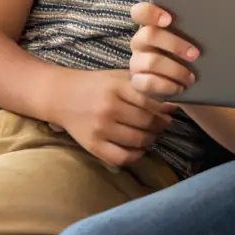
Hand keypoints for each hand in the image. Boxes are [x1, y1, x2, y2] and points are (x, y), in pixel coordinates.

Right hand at [50, 68, 175, 166]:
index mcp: (117, 87)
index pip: (151, 101)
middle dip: (161, 124)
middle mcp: (109, 108)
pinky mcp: (93, 146)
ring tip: (151, 133)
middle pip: (148, 122)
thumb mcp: (118, 77)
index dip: (165, 108)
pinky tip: (138, 147)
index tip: (169, 110)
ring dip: (151, 139)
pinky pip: (122, 157)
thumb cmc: (96, 84)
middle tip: (163, 123)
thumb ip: (143, 87)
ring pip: (139, 140)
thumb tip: (172, 102)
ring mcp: (100, 129)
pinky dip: (136, 155)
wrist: (62, 96)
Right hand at [129, 2, 199, 98]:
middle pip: (149, 35)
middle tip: (195, 54)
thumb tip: (208, 17)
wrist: (178, 79)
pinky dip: (167, 86)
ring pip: (151, 61)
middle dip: (175, 45)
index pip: (141, 12)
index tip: (169, 19)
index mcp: (150, 25)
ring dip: (175, 70)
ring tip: (191, 77)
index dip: (151, 13)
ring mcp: (137, 61)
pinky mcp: (138, 81)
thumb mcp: (188, 37)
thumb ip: (189, 27)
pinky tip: (180, 87)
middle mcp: (140, 41)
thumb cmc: (186, 51)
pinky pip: (148, 83)